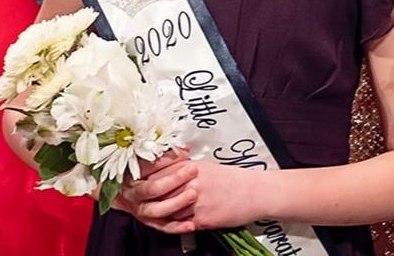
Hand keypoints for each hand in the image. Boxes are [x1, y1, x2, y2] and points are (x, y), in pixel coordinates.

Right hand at [114, 154, 197, 231]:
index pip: (148, 166)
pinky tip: (190, 224)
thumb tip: (184, 149)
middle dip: (174, 180)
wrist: (125, 194)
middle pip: (152, 188)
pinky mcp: (149, 222)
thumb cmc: (140, 174)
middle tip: (191, 170)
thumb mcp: (147, 161)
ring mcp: (140, 210)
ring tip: (193, 194)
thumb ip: (165, 155)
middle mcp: (133, 195)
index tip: (185, 152)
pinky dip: (177, 227)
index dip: (168, 159)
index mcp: (131, 176)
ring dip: (176, 203)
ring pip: (157, 210)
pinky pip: (163, 226)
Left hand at [141, 161, 271, 234]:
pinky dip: (178, 225)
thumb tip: (165, 175)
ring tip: (164, 213)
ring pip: (167, 211)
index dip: (146, 180)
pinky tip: (181, 222)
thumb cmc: (233, 180)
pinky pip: (181, 225)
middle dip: (150, 199)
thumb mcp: (206, 168)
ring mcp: (195, 201)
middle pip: (158, 193)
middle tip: (143, 201)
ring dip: (164, 213)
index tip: (138, 184)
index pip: (157, 173)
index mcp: (191, 168)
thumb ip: (184, 170)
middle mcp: (190, 182)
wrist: (255, 192)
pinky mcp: (202, 218)